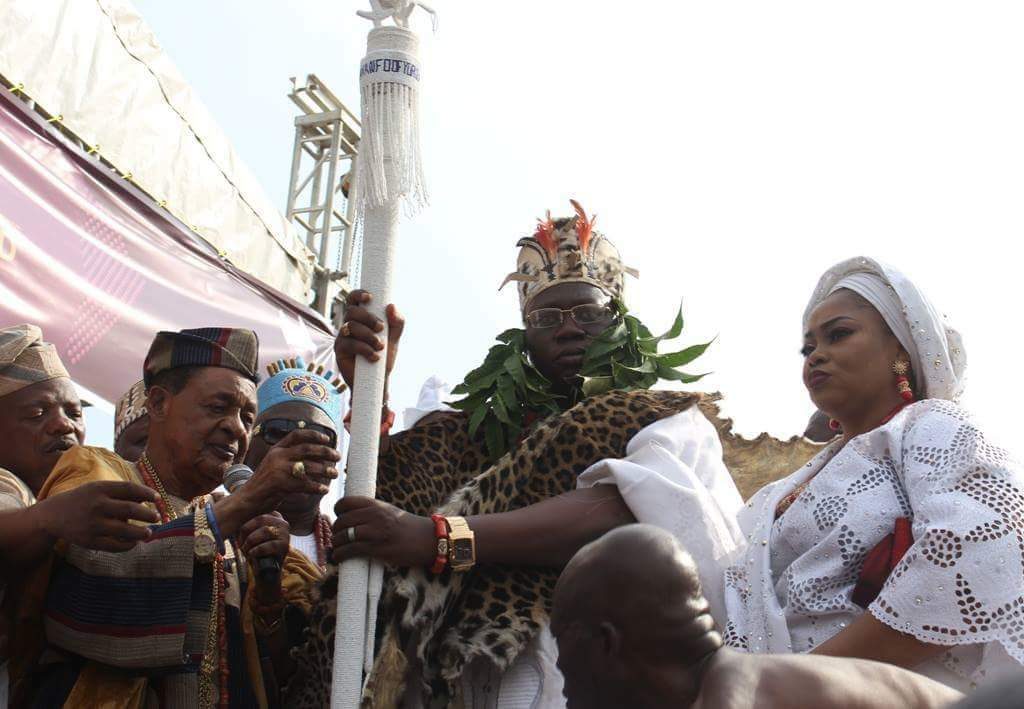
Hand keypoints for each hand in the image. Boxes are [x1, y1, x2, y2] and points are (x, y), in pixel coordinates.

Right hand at [38, 480, 160, 551]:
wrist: (53, 515)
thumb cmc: (83, 499)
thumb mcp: (98, 489)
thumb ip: (121, 492)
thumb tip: (148, 499)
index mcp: (100, 489)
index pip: (130, 488)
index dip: (147, 493)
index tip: (157, 498)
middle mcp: (97, 505)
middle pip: (131, 510)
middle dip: (149, 514)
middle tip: (157, 517)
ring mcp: (93, 524)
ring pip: (126, 530)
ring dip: (142, 533)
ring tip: (149, 533)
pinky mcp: (90, 541)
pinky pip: (115, 546)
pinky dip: (128, 546)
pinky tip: (134, 543)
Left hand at [238, 512, 289, 565]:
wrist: (265, 571)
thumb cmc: (256, 550)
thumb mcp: (251, 534)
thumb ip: (248, 524)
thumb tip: (234, 517)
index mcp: (274, 516)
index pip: (258, 512)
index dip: (245, 524)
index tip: (238, 536)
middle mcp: (282, 523)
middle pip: (261, 519)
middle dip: (247, 531)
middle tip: (240, 543)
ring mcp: (285, 534)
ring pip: (265, 531)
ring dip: (251, 541)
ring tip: (245, 549)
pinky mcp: (285, 546)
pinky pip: (269, 545)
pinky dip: (257, 550)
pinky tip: (251, 554)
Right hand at [244, 429, 340, 510]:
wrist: (247, 499)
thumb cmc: (266, 484)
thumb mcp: (275, 464)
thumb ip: (291, 458)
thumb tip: (318, 455)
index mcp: (276, 449)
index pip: (297, 435)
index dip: (314, 435)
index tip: (327, 438)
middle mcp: (277, 456)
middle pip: (307, 449)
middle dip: (325, 452)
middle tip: (337, 457)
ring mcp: (277, 469)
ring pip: (308, 467)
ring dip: (324, 470)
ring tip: (335, 474)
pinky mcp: (279, 484)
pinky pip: (304, 484)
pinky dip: (316, 487)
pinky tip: (324, 490)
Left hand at [331, 496, 434, 567]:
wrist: (427, 540)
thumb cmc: (408, 527)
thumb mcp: (389, 511)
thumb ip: (371, 511)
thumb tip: (350, 516)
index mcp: (376, 505)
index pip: (346, 502)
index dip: (338, 510)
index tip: (339, 517)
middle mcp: (374, 516)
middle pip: (342, 521)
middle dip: (336, 530)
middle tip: (339, 536)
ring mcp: (375, 532)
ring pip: (343, 536)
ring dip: (336, 543)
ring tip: (338, 547)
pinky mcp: (377, 549)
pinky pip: (350, 551)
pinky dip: (340, 554)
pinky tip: (339, 557)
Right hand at [334, 290, 404, 390]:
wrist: (378, 380)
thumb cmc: (384, 356)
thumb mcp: (394, 338)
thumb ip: (397, 322)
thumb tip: (391, 306)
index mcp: (361, 318)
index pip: (353, 300)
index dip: (358, 294)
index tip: (370, 297)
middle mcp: (349, 325)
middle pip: (352, 312)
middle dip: (368, 318)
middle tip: (381, 328)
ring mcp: (343, 337)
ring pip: (351, 326)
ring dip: (368, 335)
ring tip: (380, 346)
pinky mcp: (339, 350)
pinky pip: (349, 343)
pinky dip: (364, 349)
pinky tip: (374, 357)